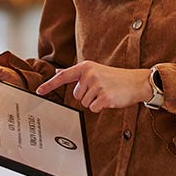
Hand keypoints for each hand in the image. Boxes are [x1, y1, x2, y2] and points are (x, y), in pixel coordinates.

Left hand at [36, 61, 150, 111]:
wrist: (136, 81)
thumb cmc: (115, 77)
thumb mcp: (95, 70)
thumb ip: (77, 73)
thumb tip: (58, 72)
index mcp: (86, 67)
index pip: (63, 76)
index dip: (50, 85)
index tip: (38, 91)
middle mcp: (90, 74)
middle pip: (76, 95)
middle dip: (87, 95)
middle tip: (101, 88)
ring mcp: (97, 85)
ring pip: (84, 103)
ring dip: (94, 101)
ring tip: (106, 92)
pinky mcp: (104, 97)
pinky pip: (93, 108)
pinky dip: (100, 107)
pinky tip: (109, 99)